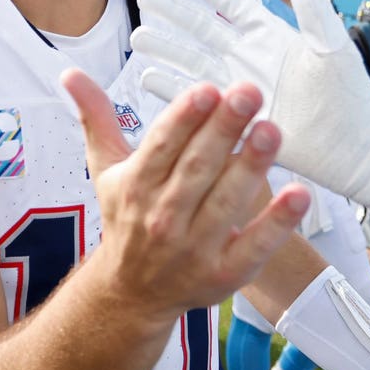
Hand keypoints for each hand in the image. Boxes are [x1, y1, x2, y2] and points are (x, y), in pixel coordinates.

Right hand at [61, 68, 308, 321]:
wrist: (131, 295)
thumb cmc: (127, 219)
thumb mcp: (106, 170)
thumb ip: (96, 120)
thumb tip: (69, 74)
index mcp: (135, 186)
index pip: (161, 147)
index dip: (184, 118)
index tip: (207, 90)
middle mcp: (162, 217)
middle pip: (196, 168)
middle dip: (223, 129)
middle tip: (249, 93)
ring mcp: (195, 248)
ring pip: (225, 202)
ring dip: (251, 166)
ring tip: (272, 130)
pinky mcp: (225, 273)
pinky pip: (254, 246)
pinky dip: (277, 222)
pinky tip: (299, 194)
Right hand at [130, 0, 369, 229]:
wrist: (356, 150)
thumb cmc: (350, 95)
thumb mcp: (330, 44)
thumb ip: (311, 5)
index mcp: (272, 36)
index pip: (229, 3)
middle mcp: (251, 59)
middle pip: (203, 30)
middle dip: (174, 15)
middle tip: (144, 0)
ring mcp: (241, 90)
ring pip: (195, 63)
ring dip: (167, 50)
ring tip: (138, 39)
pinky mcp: (236, 120)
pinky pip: (200, 102)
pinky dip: (174, 91)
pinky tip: (149, 80)